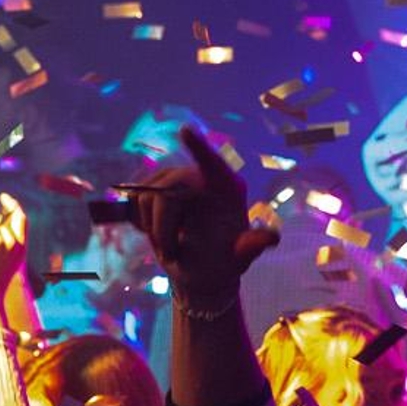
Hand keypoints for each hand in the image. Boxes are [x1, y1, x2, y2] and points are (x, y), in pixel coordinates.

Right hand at [120, 127, 275, 308]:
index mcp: (226, 187)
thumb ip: (252, 245)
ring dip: (152, 227)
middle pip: (167, 188)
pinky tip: (153, 233)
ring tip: (170, 246)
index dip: (199, 148)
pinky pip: (134, 198)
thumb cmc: (225, 264)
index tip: (185, 131)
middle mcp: (200, 178)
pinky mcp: (154, 190)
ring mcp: (175, 181)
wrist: (202, 274)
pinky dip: (139, 219)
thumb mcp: (240, 256)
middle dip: (163, 224)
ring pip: (145, 194)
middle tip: (171, 254)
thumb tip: (272, 238)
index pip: (212, 164)